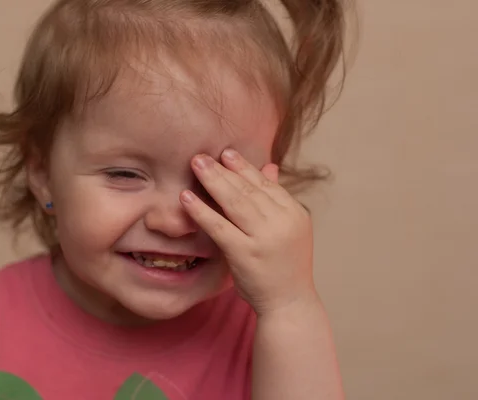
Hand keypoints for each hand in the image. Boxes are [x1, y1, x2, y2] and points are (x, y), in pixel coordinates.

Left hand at [180, 149, 316, 315]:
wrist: (290, 303)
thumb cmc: (284, 266)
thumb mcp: (287, 228)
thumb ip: (276, 198)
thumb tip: (269, 166)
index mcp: (294, 213)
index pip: (265, 184)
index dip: (244, 167)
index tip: (226, 153)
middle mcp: (282, 222)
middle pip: (248, 189)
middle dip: (224, 169)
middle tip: (202, 154)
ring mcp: (265, 238)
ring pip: (235, 203)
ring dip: (212, 181)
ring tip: (195, 164)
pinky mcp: (246, 253)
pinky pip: (220, 227)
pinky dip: (202, 211)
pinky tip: (186, 199)